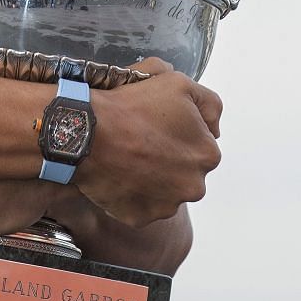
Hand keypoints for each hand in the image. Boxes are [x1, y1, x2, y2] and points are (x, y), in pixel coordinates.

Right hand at [75, 67, 221, 227]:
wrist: (87, 133)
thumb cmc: (131, 106)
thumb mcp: (179, 83)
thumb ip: (209, 103)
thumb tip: (213, 125)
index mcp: (207, 154)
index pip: (200, 144)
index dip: (179, 132)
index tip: (159, 126)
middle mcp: (194, 186)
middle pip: (185, 171)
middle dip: (169, 159)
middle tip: (143, 142)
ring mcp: (167, 205)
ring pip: (165, 190)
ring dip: (153, 178)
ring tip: (129, 158)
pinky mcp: (141, 217)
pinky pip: (141, 205)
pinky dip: (133, 193)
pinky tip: (120, 173)